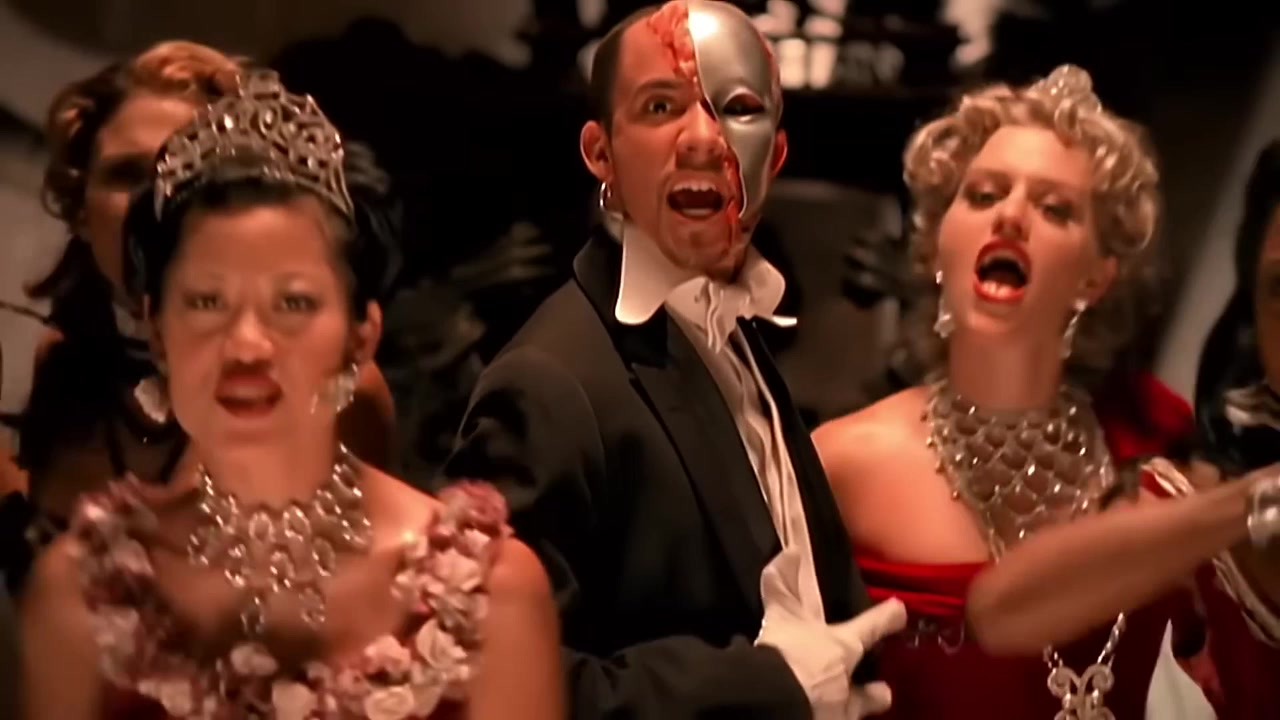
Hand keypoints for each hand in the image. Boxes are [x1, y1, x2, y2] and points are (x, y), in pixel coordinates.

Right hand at [756, 550, 906, 717]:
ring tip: (850, 712)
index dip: (886, 618)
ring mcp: (838, 713)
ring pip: (854, 712)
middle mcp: (847, 684)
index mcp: (842, 648)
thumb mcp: (780, 615)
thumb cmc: (786, 652)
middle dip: (876, 693)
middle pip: (867, 693)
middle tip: (885, 692)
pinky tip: (821, 717)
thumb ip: (781, 584)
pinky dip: (826, 717)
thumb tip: (792, 550)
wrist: (777, 699)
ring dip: (855, 709)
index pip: (870, 627)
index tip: (900, 610)